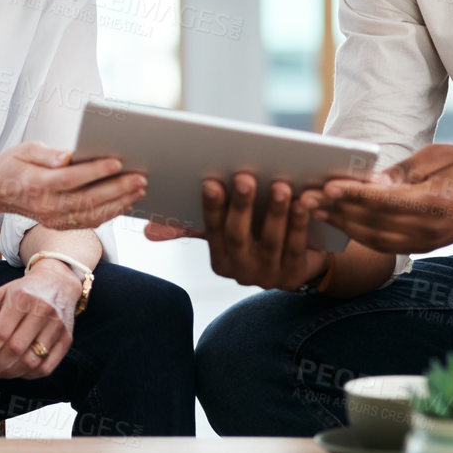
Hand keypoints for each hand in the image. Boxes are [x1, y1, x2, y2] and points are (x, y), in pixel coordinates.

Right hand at [0, 142, 144, 229]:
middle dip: (118, 189)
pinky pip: (89, 222)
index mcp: (37, 183)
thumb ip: (47, 154)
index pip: (72, 178)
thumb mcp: (25, 150)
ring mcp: (53, 218)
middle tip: (140, 178)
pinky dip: (110, 213)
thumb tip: (68, 155)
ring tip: (139, 190)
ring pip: (92, 214)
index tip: (118, 162)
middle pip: (88, 199)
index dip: (96, 171)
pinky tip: (125, 203)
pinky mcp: (59, 224)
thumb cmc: (13, 166)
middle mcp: (46, 205)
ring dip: (119, 203)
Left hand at [0, 260, 80, 380]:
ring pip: (32, 361)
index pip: (0, 333)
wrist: (58, 282)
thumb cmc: (23, 291)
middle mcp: (41, 312)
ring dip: (10, 373)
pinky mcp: (67, 339)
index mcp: (21, 299)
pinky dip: (29, 375)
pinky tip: (16, 372)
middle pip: (15, 349)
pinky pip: (47, 367)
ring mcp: (57, 326)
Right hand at [146, 173, 327, 290]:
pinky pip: (297, 248)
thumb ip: (192, 228)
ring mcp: (268, 275)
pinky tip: (304, 203)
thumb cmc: (257, 237)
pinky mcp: (294, 275)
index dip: (212, 207)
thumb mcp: (225, 233)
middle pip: (238, 236)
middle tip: (245, 177)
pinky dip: (300, 224)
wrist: (301, 263)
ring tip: (281, 186)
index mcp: (219, 259)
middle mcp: (241, 271)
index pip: (211, 230)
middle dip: (241, 205)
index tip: (211, 182)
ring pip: (271, 242)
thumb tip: (148, 231)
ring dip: (275, 213)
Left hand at [315, 144, 452, 253]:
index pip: (387, 200)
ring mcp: (424, 242)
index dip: (355, 195)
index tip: (328, 187)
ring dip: (341, 224)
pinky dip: (356, 235)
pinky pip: (381, 245)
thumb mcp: (438, 156)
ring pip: (373, 238)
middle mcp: (428, 228)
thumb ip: (403, 172)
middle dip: (337, 210)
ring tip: (313, 210)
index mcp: (435, 202)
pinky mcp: (420, 248)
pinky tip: (337, 222)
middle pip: (374, 222)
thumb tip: (371, 182)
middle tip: (306, 197)